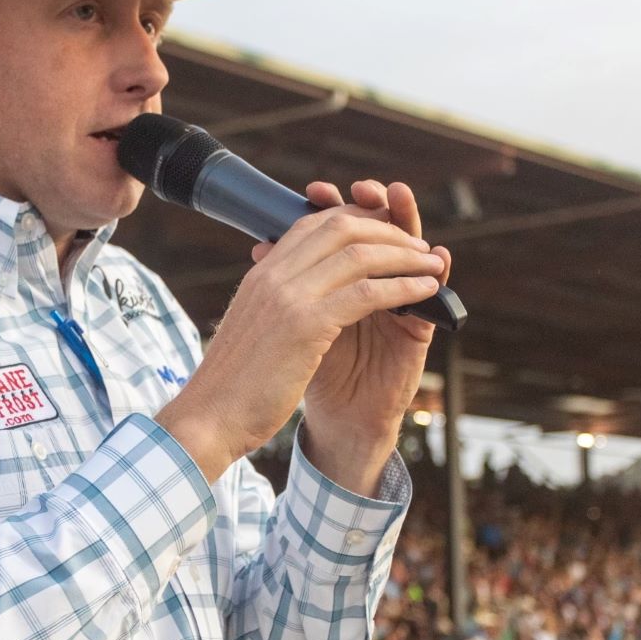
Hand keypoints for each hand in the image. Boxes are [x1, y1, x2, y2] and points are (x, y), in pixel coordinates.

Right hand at [157, 194, 446, 482]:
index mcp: (261, 274)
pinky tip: (425, 292)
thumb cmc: (232, 386)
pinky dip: (403, 287)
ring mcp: (289, 296)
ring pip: (360, 255)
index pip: (314, 224)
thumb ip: (275, 307)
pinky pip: (367, 293)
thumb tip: (302, 302)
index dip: (357, 220)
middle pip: (342, 228)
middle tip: (417, 246)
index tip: (387, 232)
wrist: (209, 419)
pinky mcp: (306, 325)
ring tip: (431, 265)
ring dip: (404, 256)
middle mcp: (273, 275)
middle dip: (387, 231)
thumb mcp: (253, 331)